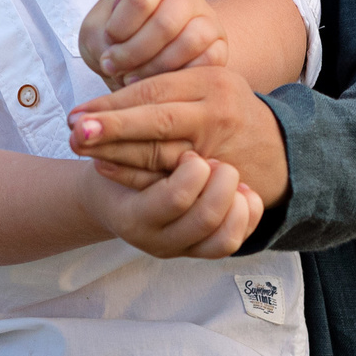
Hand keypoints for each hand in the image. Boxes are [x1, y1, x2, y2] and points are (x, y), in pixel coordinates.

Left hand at [69, 66, 290, 211]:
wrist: (281, 152)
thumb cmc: (231, 112)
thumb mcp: (210, 85)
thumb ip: (170, 87)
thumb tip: (114, 93)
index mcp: (211, 82)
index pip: (153, 90)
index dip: (112, 101)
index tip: (79, 110)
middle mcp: (214, 113)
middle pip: (153, 119)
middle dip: (108, 125)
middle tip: (72, 130)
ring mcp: (216, 148)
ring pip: (157, 152)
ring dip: (114, 152)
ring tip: (80, 148)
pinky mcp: (214, 179)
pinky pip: (167, 178)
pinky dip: (133, 175)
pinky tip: (106, 169)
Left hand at [79, 0, 227, 90]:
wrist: (148, 51)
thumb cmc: (119, 36)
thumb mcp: (97, 32)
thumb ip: (99, 41)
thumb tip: (114, 61)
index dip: (119, 28)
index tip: (108, 42)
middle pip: (166, 22)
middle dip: (134, 53)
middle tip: (115, 68)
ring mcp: (207, 18)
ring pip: (192, 41)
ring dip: (156, 68)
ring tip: (133, 79)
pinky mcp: (219, 45)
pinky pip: (210, 62)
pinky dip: (181, 77)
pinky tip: (159, 83)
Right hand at [80, 150, 264, 258]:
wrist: (118, 202)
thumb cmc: (114, 167)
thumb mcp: (110, 153)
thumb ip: (125, 135)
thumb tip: (110, 105)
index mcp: (133, 216)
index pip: (175, 198)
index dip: (192, 171)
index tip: (193, 151)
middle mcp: (158, 241)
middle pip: (206, 218)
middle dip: (219, 183)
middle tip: (217, 160)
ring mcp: (183, 249)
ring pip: (224, 237)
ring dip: (232, 198)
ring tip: (228, 172)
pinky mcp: (203, 250)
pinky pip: (234, 242)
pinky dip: (245, 216)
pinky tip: (243, 190)